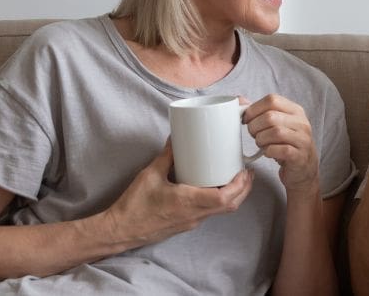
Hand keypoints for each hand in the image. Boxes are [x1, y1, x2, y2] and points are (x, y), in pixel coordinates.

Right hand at [102, 142, 253, 247]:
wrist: (121, 230)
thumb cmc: (134, 205)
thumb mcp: (150, 175)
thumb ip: (166, 156)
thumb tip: (175, 139)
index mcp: (188, 202)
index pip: (224, 198)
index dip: (239, 186)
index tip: (245, 171)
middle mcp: (194, 215)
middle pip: (230, 206)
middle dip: (243, 189)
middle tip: (247, 172)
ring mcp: (191, 222)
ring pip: (221, 211)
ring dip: (233, 196)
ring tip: (235, 178)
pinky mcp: (186, 224)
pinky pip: (209, 212)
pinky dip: (219, 201)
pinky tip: (215, 188)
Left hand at [243, 94, 318, 193]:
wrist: (303, 168)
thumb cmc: (285, 143)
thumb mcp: (276, 124)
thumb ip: (259, 111)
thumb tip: (240, 100)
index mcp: (295, 110)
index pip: (272, 100)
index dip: (254, 109)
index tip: (247, 119)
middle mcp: (301, 122)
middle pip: (270, 116)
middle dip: (255, 126)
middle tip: (254, 134)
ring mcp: (302, 139)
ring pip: (275, 132)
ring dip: (261, 139)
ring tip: (261, 143)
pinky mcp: (300, 155)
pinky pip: (279, 149)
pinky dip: (268, 151)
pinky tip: (268, 152)